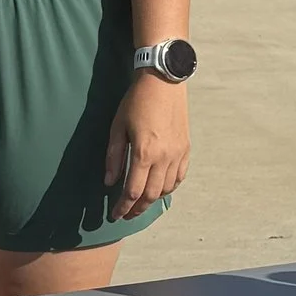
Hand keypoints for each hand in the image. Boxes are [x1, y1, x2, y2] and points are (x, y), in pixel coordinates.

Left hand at [105, 72, 189, 218]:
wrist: (163, 81)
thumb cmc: (136, 102)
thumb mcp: (118, 127)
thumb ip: (114, 157)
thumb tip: (109, 182)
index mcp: (144, 152)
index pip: (133, 191)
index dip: (123, 206)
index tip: (115, 215)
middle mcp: (164, 157)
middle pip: (151, 195)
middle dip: (137, 209)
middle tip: (127, 214)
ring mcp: (178, 154)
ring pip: (166, 189)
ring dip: (153, 200)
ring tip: (141, 203)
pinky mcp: (186, 148)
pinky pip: (179, 177)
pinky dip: (169, 187)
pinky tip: (159, 189)